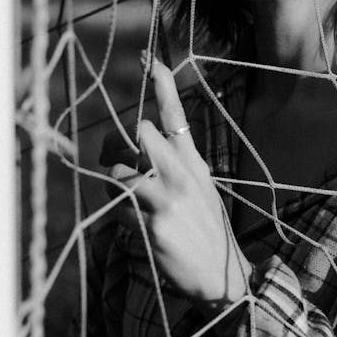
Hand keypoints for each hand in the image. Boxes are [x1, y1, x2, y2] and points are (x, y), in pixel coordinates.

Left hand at [106, 58, 250, 304]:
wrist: (224, 277)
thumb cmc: (207, 231)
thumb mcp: (201, 190)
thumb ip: (175, 168)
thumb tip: (138, 150)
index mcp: (194, 163)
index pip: (176, 117)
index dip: (162, 86)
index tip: (151, 60)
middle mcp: (182, 175)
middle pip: (138, 135)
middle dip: (116, 147)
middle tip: (112, 162)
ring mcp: (168, 199)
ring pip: (119, 173)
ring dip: (112, 187)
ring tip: (124, 202)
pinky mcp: (153, 226)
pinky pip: (117, 209)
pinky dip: (118, 217)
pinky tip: (134, 228)